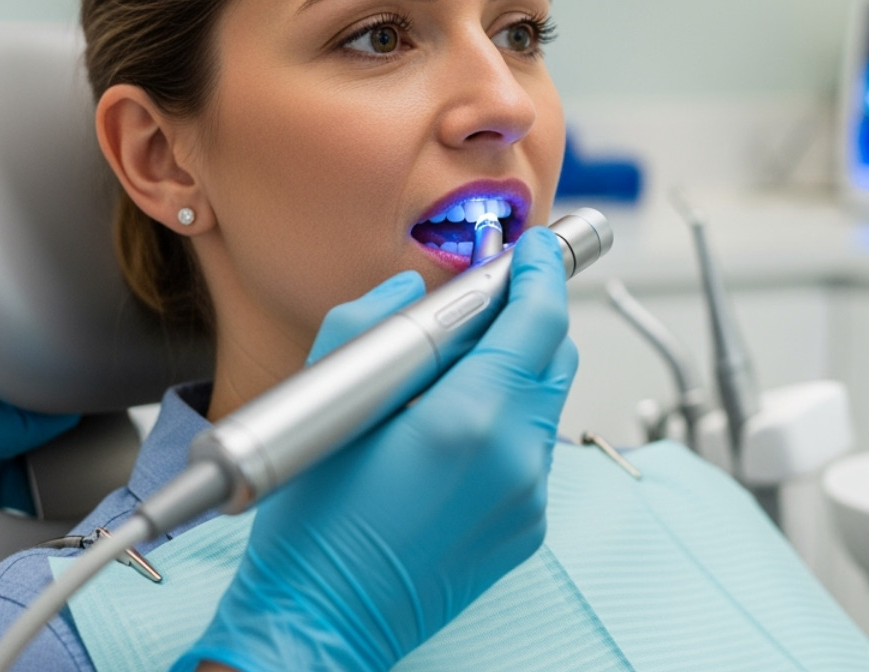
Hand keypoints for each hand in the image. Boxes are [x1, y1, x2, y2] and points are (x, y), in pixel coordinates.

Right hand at [178, 228, 577, 671]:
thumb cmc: (313, 521)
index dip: (541, 273)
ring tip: (455, 371)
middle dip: (530, 316)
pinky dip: (506, 421)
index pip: (537, 320)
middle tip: (490, 298)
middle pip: (556, 355)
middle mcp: (515, 458)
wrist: (321, 619)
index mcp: (469, 418)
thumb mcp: (328, 397)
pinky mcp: (527, 527)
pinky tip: (451, 428)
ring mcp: (529, 498)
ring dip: (515, 369)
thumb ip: (375, 321)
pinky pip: (532, 449)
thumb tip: (413, 289)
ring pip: (546, 401)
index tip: (536, 249)